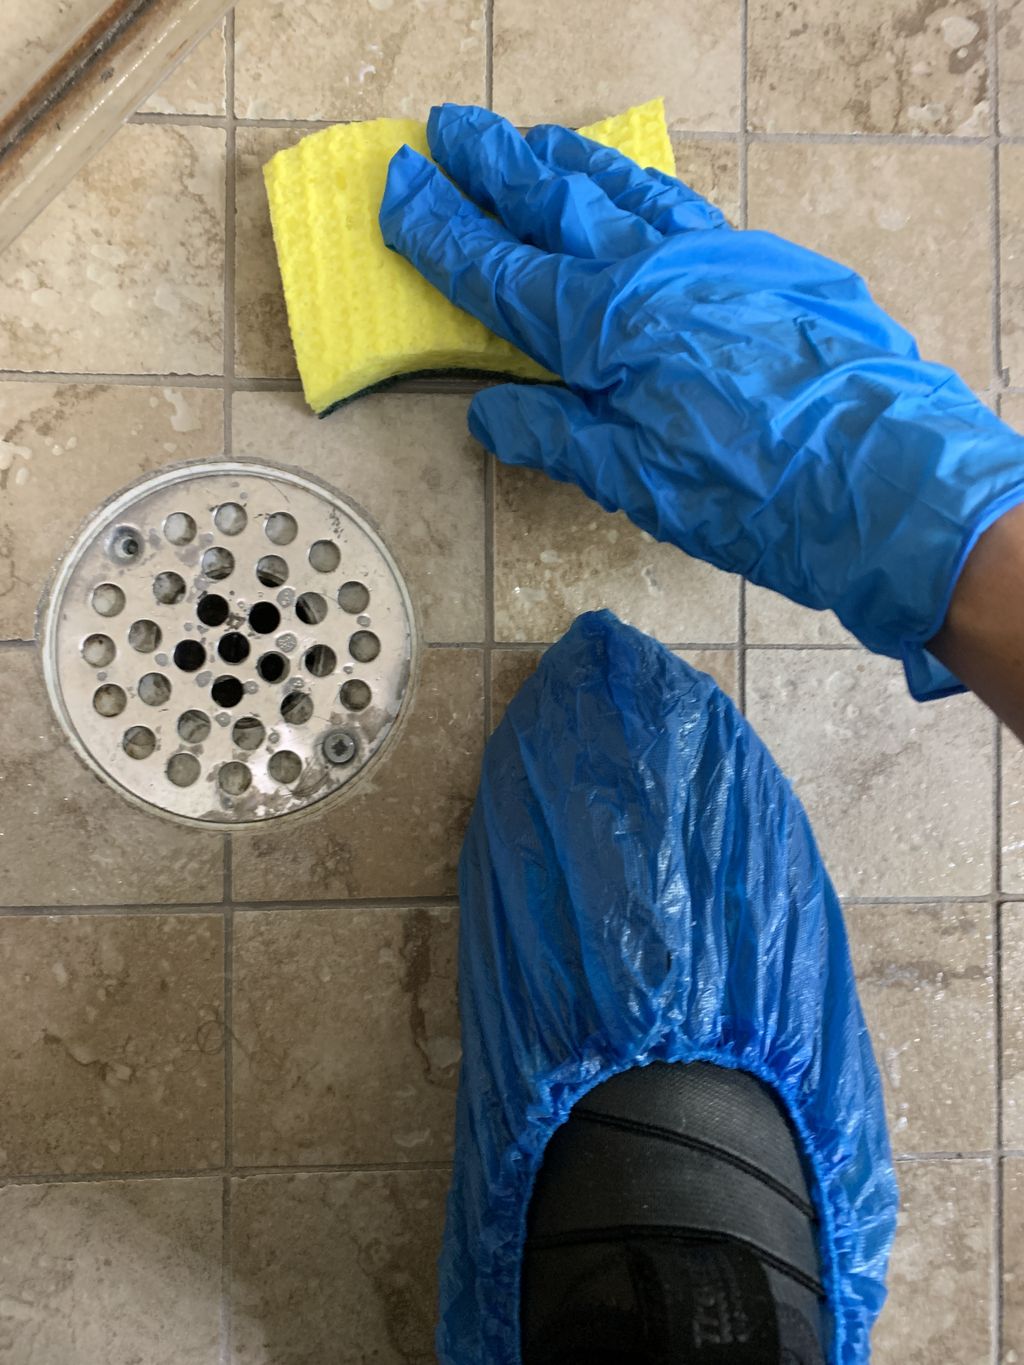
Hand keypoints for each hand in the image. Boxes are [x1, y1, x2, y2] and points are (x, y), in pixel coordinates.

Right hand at [380, 103, 1023, 700]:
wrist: (890, 476)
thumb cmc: (760, 495)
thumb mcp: (642, 483)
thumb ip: (559, 437)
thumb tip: (489, 412)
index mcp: (608, 327)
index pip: (500, 270)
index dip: (441, 231)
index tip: (398, 189)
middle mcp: (654, 271)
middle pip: (556, 202)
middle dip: (493, 166)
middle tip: (447, 129)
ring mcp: (714, 258)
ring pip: (622, 189)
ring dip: (565, 162)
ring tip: (526, 142)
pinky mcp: (764, 264)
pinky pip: (680, 208)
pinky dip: (637, 189)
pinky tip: (628, 191)